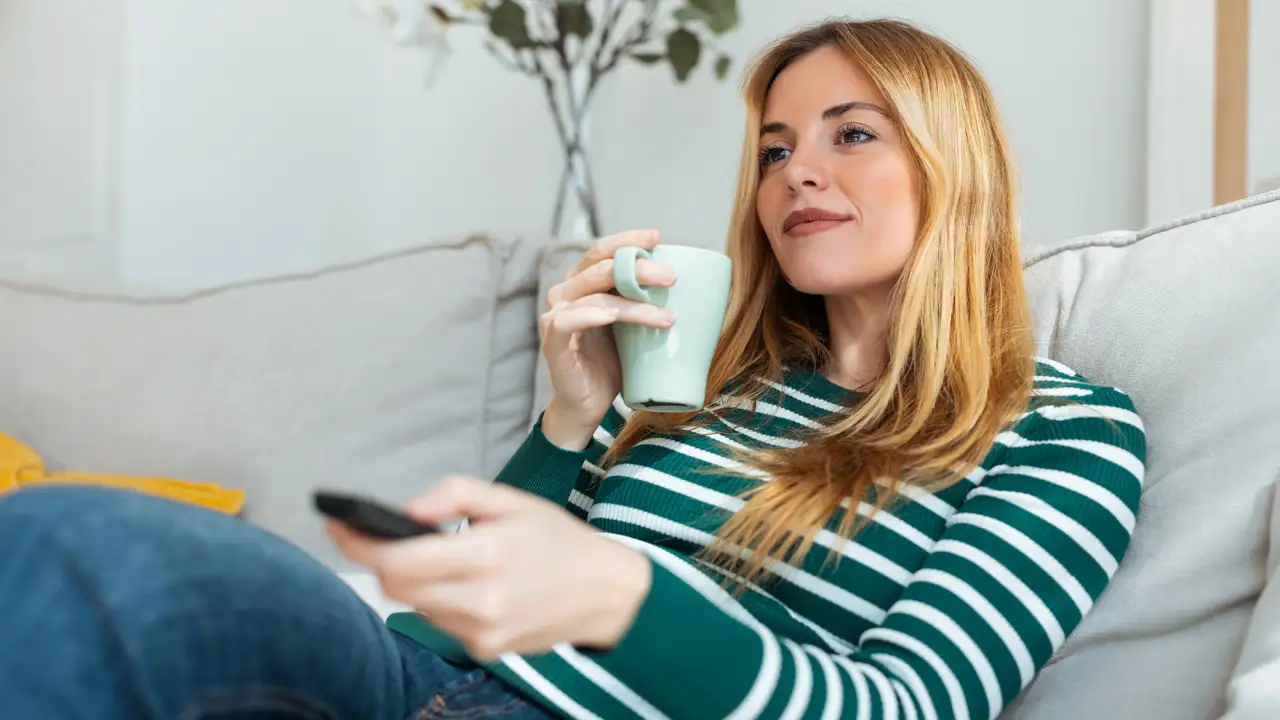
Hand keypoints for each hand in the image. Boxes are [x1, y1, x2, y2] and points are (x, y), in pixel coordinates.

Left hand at [327, 477, 651, 660]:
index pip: (399, 560)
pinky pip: (439, 622)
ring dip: (410, 580)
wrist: (606, 594)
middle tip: (374, 536)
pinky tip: (461, 583)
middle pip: (394, 588)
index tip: (337, 525)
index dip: (359, 543)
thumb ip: (455, 495)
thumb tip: (405, 511)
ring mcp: (482, 632)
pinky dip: (437, 599)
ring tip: (434, 557)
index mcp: (489, 554)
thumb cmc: (558, 540)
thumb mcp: (512, 500)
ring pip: (414, 605)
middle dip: (379, 560)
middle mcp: (482, 600)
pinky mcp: (485, 650)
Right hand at [540, 229, 676, 448]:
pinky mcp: (552, 341)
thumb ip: (646, 302)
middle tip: (672, 278)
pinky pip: (568, 320)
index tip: (656, 238)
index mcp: (583, 283)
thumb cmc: (615, 363)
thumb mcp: (634, 327)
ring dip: (633, 302)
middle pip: (601, 267)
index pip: (601, 250)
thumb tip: (697, 287)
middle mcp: (565, 293)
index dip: (626, 240)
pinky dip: (593, 315)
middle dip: (639, 268)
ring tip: (667, 317)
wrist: (590, 405)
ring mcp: (556, 316)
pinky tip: (613, 316)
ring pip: (594, 295)